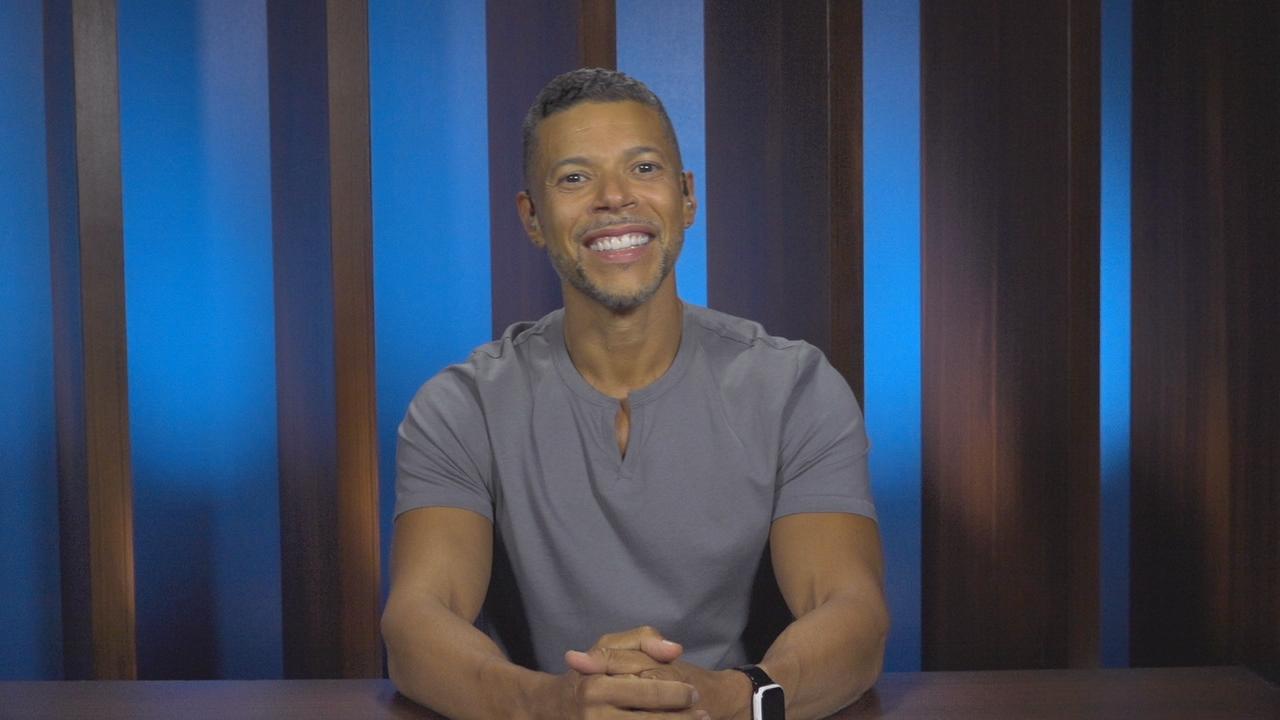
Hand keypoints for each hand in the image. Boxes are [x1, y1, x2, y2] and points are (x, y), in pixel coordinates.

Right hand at [553, 626, 703, 718]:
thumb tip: (675, 650)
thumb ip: (643, 640)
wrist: (554, 708)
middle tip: (704, 714)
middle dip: (684, 719)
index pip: (649, 693)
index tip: (695, 693)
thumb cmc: (589, 674)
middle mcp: (595, 715)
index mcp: (596, 686)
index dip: (678, 694)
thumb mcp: (608, 646)